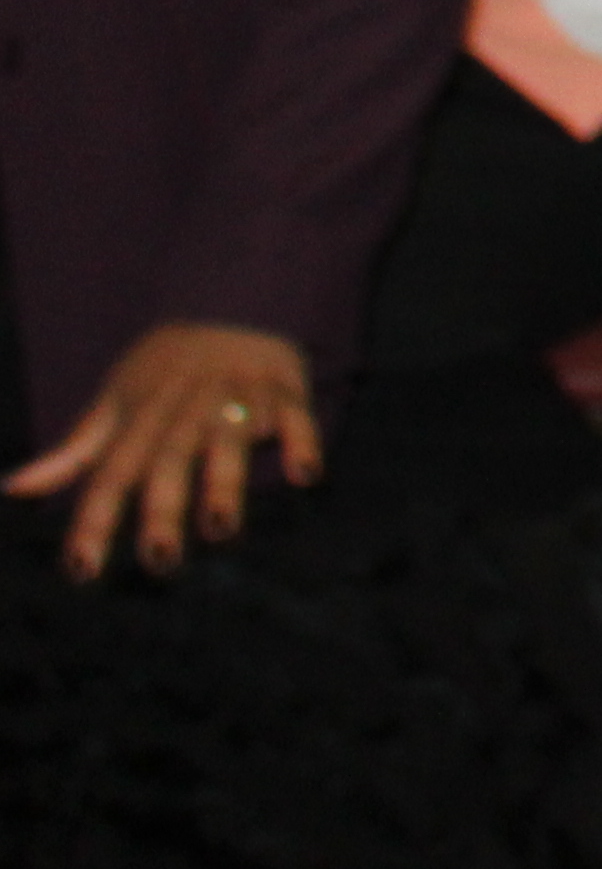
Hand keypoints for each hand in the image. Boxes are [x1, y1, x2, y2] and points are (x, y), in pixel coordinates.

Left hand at [9, 322, 315, 578]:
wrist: (228, 299)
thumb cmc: (164, 370)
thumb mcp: (114, 404)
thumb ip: (72, 453)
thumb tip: (13, 488)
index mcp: (139, 418)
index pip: (110, 473)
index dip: (94, 520)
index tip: (82, 569)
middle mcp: (183, 410)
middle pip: (169, 462)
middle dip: (164, 510)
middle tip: (161, 562)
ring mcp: (234, 398)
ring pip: (227, 442)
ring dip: (225, 482)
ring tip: (221, 528)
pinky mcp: (283, 388)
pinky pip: (295, 415)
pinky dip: (301, 440)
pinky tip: (305, 474)